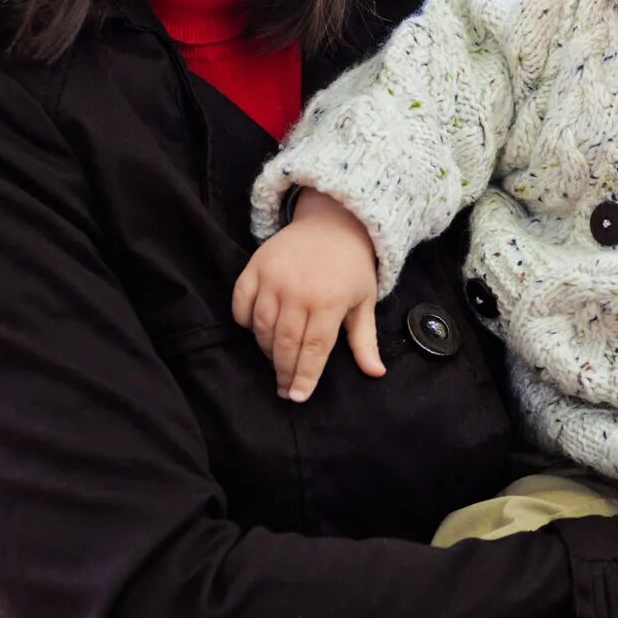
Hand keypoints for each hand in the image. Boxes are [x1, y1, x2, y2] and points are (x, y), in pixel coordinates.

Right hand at [231, 188, 383, 401]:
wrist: (333, 220)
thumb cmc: (351, 266)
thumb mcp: (364, 300)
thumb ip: (365, 340)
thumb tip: (376, 373)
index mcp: (330, 301)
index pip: (314, 350)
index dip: (305, 377)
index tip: (297, 396)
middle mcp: (299, 291)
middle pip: (285, 344)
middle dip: (283, 371)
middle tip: (284, 389)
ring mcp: (274, 278)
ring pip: (262, 327)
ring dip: (266, 350)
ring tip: (275, 360)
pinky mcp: (255, 267)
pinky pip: (240, 303)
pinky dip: (244, 321)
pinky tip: (255, 330)